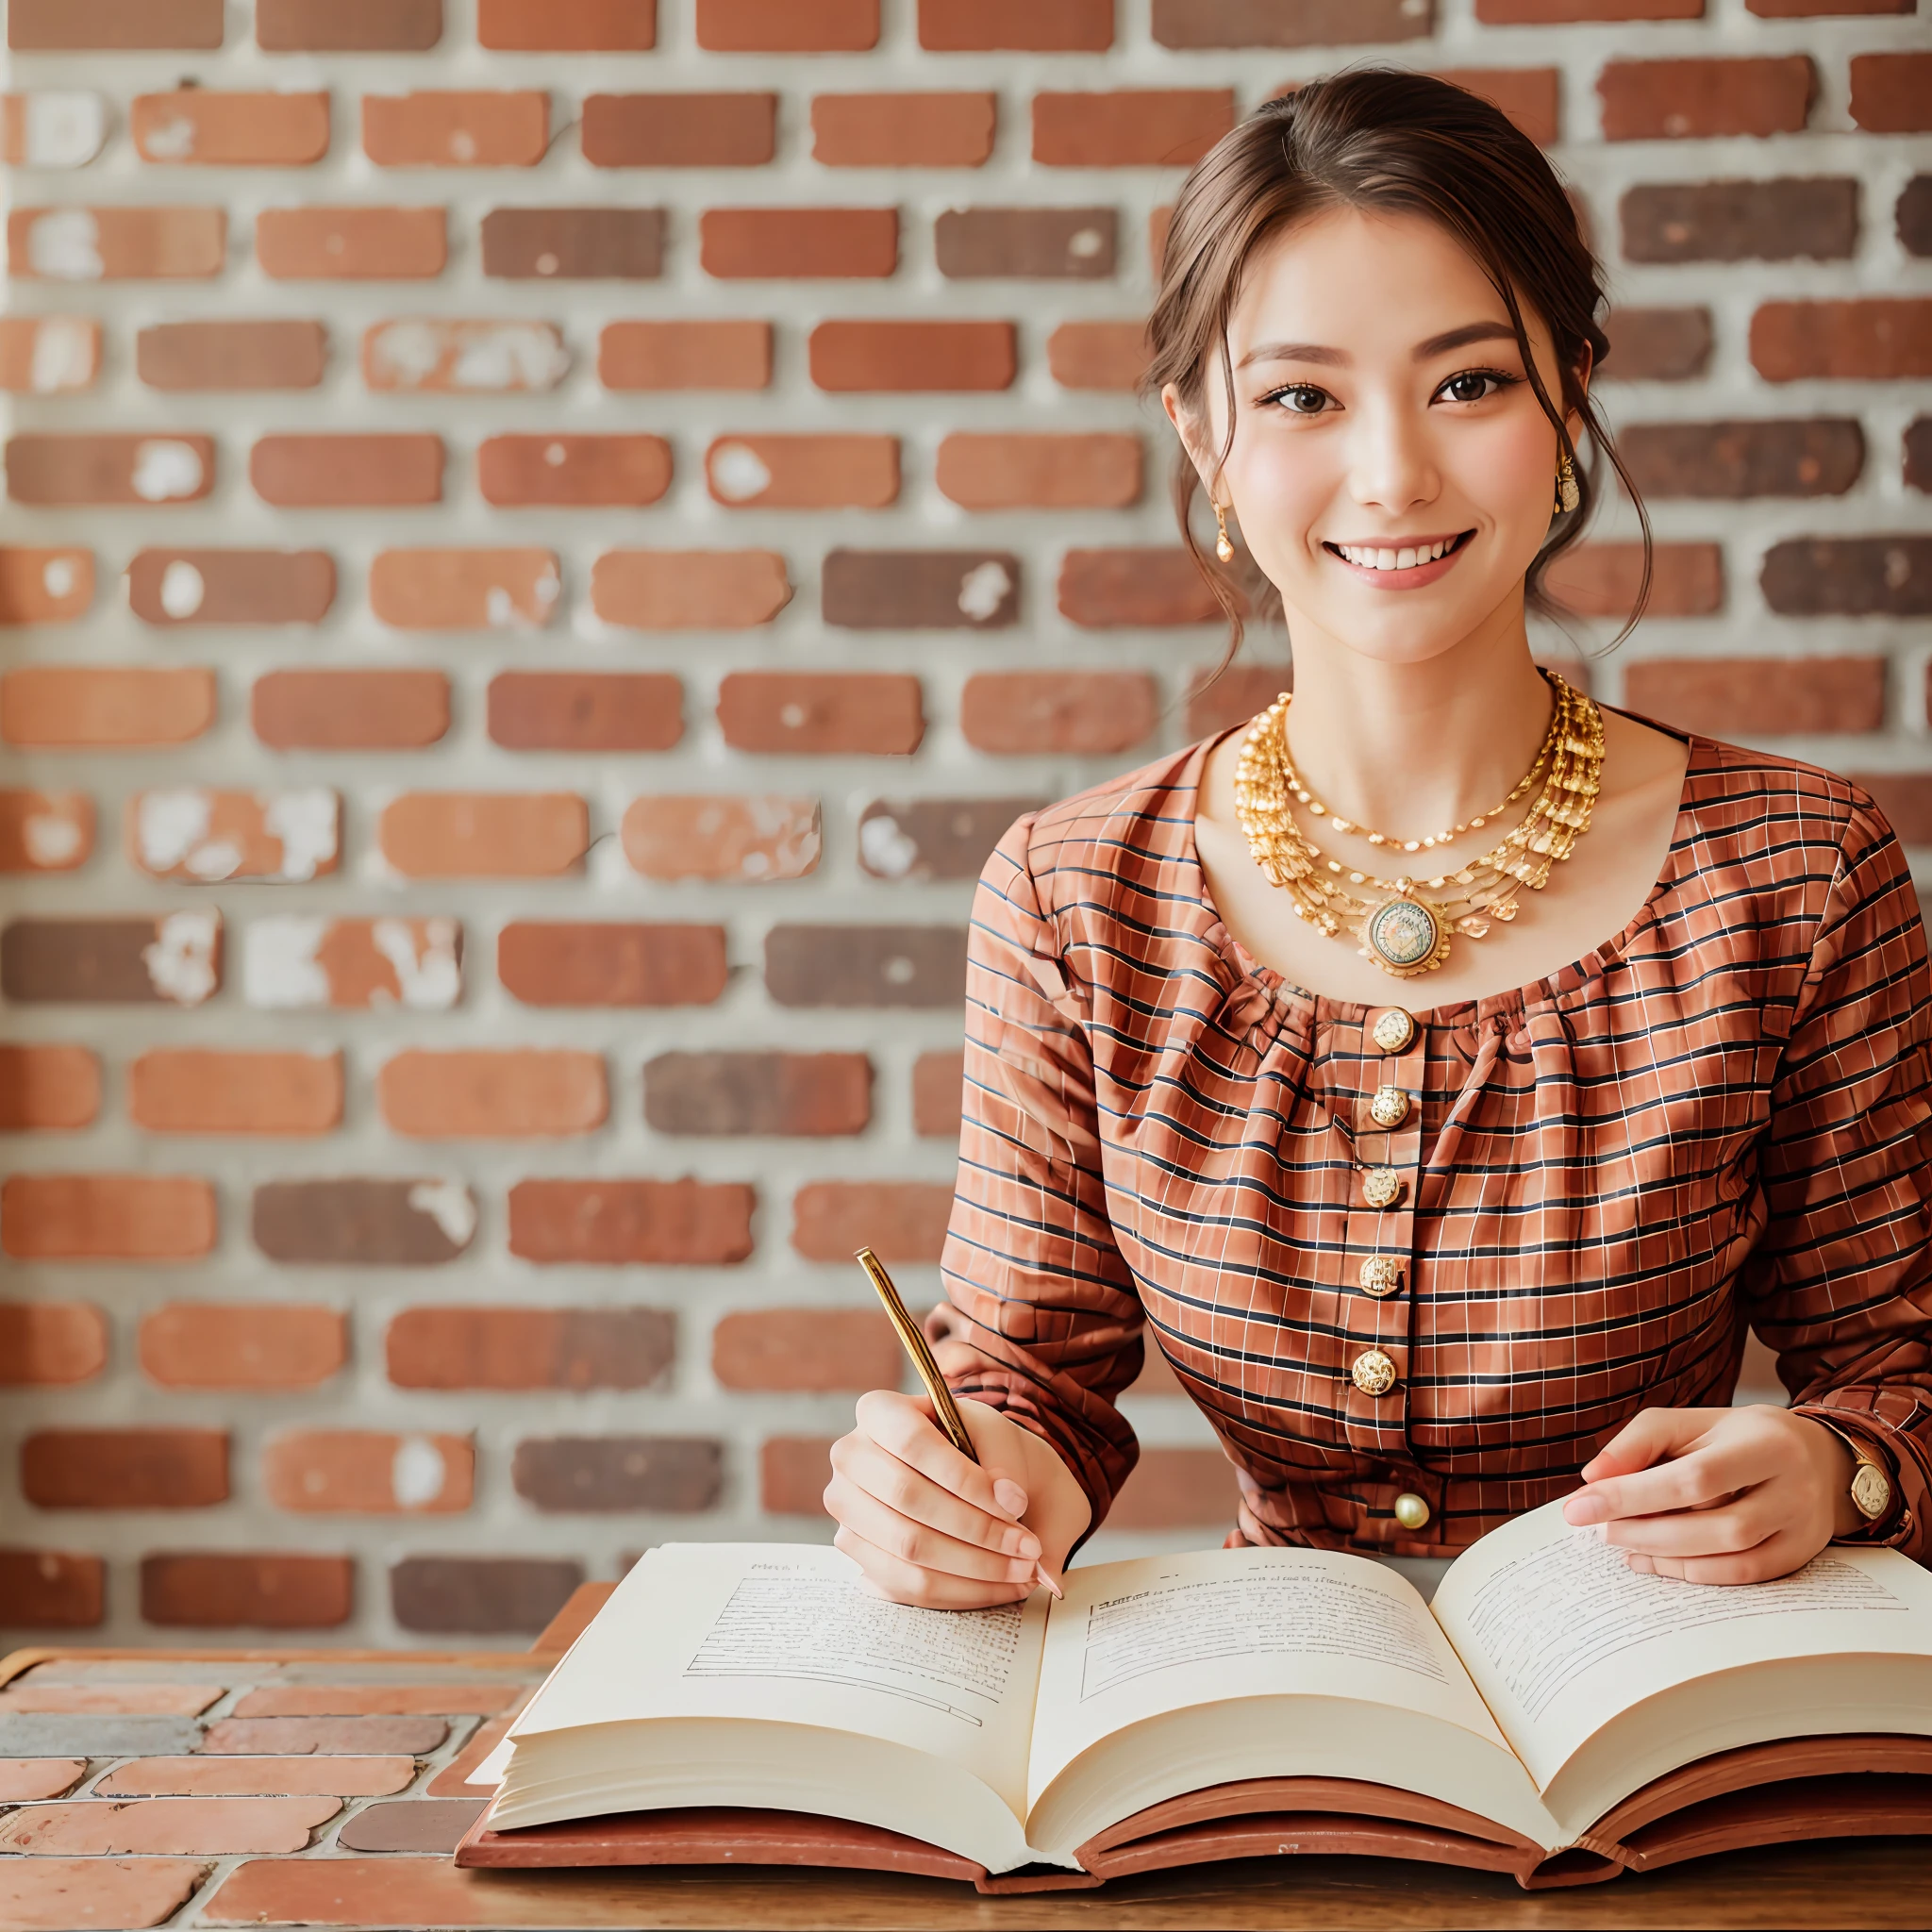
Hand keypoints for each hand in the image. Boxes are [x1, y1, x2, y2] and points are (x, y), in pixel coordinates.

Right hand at [825, 1390, 1090, 1609]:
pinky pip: (908, 1585)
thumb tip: (1018, 1517)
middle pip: (906, 1498)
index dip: (963, 1477)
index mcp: (879, 1411)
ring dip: (977, 1566)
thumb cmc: (987, 1451)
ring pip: (908, 1549)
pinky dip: (965, 1591)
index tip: (1017, 1503)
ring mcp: (847, 1510)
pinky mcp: (859, 1555)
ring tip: (1026, 1568)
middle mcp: (850, 1457)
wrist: (979, 1475)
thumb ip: (1007, 1470)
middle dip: (978, 1529)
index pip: (911, 1442)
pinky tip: (1004, 1585)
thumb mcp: (1002, 1443)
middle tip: (1030, 1545)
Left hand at [1561, 1405, 1860, 1584]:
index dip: (1632, 1494)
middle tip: (1600, 1529)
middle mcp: (1792, 1487)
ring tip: (1622, 1544)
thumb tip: (1592, 1478)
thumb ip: (1638, 1443)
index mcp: (1764, 1442)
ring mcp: (1803, 1527)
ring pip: (1731, 1556)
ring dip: (1667, 1555)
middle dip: (1646, 1530)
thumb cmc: (1735, 1438)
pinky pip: (1745, 1575)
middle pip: (1714, 1522)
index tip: (1579, 1506)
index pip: (1693, 1477)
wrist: (1815, 1458)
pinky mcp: (1801, 1556)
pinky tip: (1656, 1562)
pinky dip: (1694, 1573)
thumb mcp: (1687, 1423)